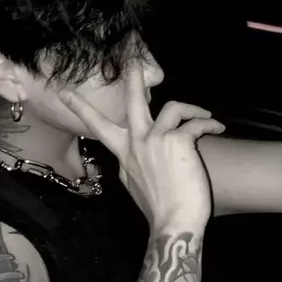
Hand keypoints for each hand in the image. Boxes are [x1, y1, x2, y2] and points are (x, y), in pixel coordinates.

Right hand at [60, 63, 225, 230]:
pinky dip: (208, 123)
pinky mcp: (177, 142)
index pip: (99, 127)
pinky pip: (195, 123)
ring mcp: (155, 140)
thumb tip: (130, 161)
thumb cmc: (158, 210)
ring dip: (193, 108)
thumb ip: (130, 167)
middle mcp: (135, 143)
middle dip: (134, 76)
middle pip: (132, 101)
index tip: (64, 91)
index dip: (81, 108)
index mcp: (123, 155)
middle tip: (134, 58)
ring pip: (172, 107)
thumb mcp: (133, 186)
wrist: (172, 223)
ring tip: (206, 115)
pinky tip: (217, 128)